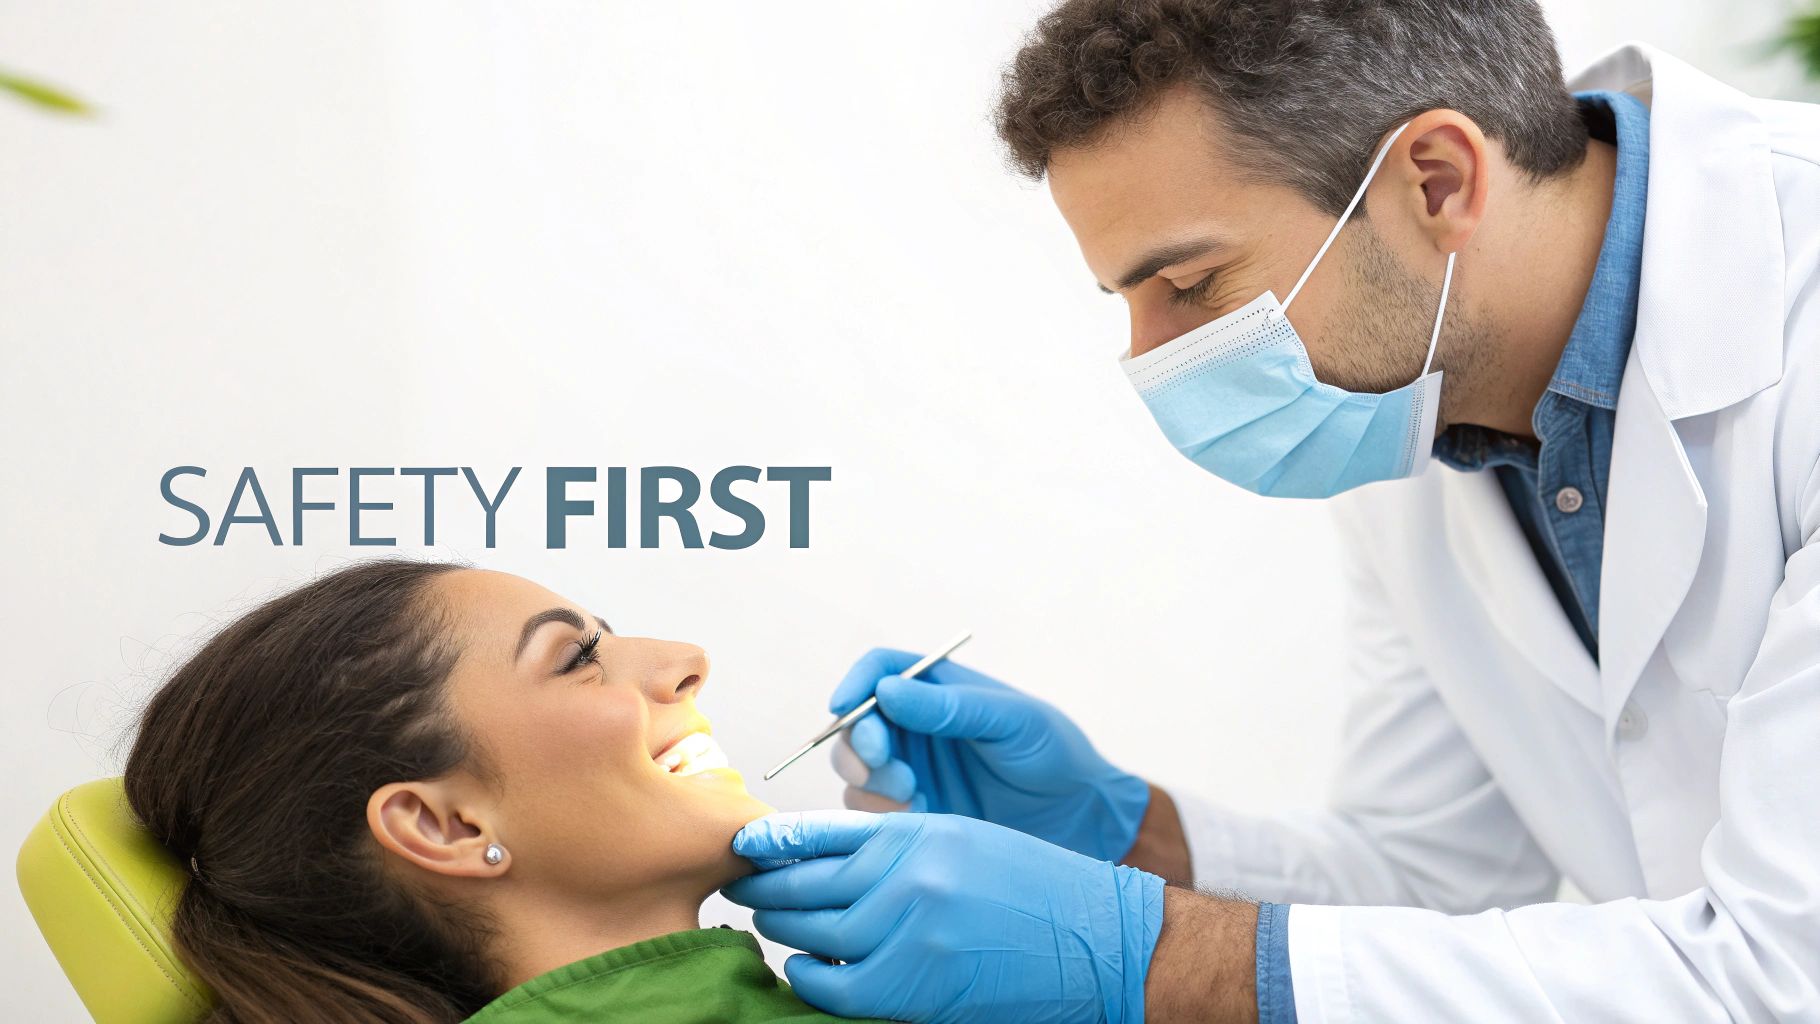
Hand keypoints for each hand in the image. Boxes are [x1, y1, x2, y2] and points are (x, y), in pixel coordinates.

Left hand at [722, 810, 1163, 1023]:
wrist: (1099, 938)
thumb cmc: (1035, 886)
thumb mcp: (964, 837)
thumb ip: (896, 845)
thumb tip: (822, 857)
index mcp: (921, 830)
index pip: (823, 830)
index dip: (775, 839)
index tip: (746, 844)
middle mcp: (911, 874)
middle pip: (807, 882)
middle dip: (765, 884)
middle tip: (741, 885)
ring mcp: (912, 931)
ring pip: (814, 932)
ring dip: (781, 927)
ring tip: (767, 920)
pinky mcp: (919, 986)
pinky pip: (837, 986)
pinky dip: (808, 978)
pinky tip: (800, 967)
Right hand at [830, 647, 1150, 860]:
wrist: (1079, 818)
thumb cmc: (1054, 755)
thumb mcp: (1012, 722)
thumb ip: (951, 707)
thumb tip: (886, 691)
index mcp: (937, 690)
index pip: (879, 670)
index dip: (856, 683)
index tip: (844, 705)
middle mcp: (915, 728)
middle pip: (856, 723)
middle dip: (859, 743)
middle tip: (885, 764)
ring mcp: (911, 772)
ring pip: (857, 772)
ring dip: (872, 782)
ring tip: (914, 794)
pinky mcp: (914, 814)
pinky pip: (873, 815)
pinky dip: (884, 815)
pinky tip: (922, 816)